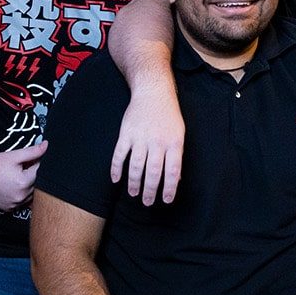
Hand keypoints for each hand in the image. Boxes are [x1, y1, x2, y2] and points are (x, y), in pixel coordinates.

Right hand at [0, 141, 46, 210]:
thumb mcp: (14, 155)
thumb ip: (33, 151)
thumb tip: (47, 145)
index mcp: (23, 183)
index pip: (40, 171)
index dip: (35, 163)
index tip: (26, 161)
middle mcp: (20, 196)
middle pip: (36, 184)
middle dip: (32, 175)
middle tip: (19, 168)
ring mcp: (14, 205)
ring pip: (30, 194)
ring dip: (28, 186)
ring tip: (14, 177)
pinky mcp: (8, 209)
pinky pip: (21, 202)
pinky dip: (20, 194)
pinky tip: (10, 186)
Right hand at [110, 84, 183, 204]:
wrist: (153, 92)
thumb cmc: (169, 115)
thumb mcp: (179, 134)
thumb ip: (176, 156)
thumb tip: (176, 179)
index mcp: (173, 142)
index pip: (172, 171)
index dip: (170, 188)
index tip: (167, 200)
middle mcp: (157, 141)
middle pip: (153, 172)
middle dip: (150, 190)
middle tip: (148, 202)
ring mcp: (140, 137)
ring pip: (135, 166)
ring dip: (134, 182)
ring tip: (133, 193)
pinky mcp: (126, 133)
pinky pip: (119, 154)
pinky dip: (116, 168)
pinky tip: (116, 179)